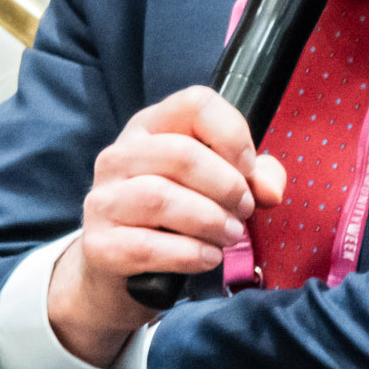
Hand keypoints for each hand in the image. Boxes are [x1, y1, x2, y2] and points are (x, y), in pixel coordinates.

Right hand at [47, 86, 286, 367]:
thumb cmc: (179, 214)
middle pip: (181, 153)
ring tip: (232, 235)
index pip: (196, 103)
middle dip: (226, 185)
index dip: (232, 133)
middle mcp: (120, 156)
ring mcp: (103, 199)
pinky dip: (189, 254)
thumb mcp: (218, 184)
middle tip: (244, 210)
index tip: (248, 168)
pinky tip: (209, 257)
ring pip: (161, 198)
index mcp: (152, 126)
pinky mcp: (99, 244)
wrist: (122, 265)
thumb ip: (255, 177)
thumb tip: (270, 191)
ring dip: (210, 220)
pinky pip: (148, 246)